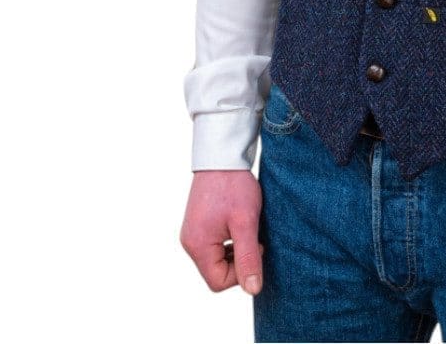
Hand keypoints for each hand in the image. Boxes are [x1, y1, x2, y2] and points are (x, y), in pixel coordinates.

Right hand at [180, 170, 263, 295]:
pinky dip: (230, 239)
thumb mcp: (246, 222)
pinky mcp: (199, 225)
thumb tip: (252, 289)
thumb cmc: (233, 185)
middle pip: (217, 272)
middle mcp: (190, 242)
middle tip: (253, 235)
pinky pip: (215, 245)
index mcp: (198, 245)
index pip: (218, 282)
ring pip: (217, 258)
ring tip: (246, 226)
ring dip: (236, 248)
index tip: (256, 247)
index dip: (241, 272)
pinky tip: (239, 222)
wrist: (223, 155)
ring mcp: (193, 233)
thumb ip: (248, 257)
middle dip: (239, 259)